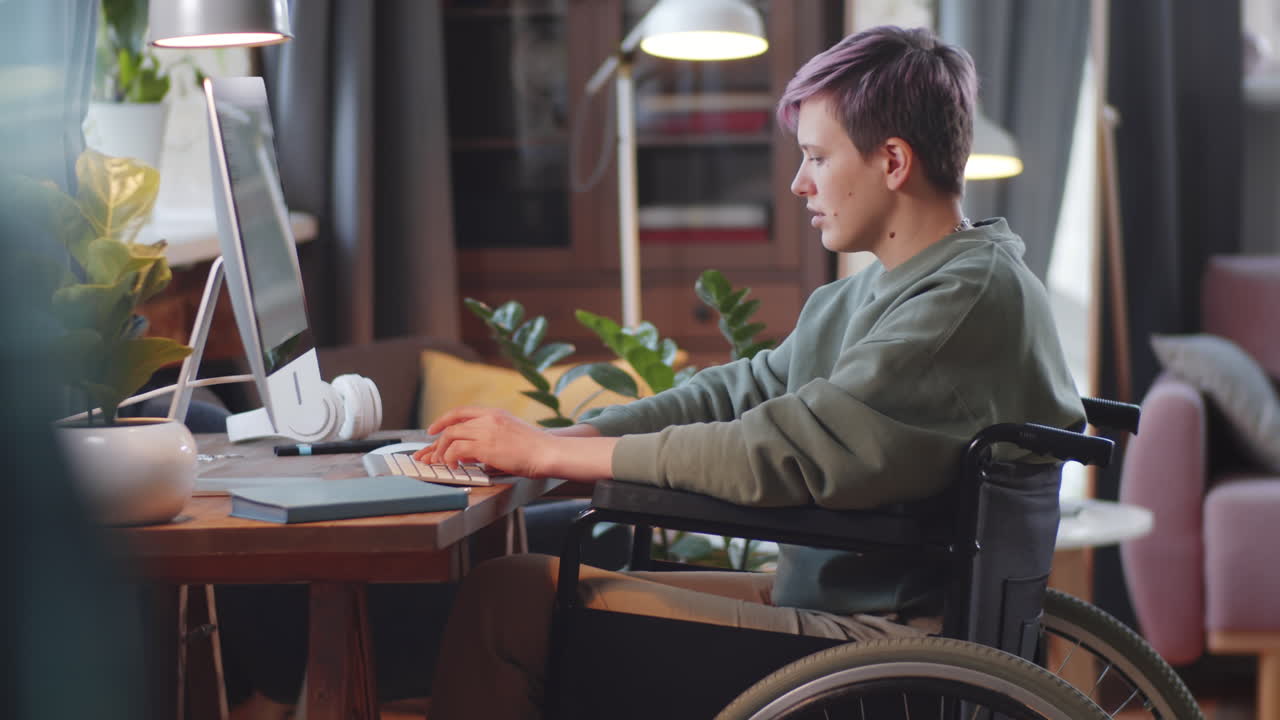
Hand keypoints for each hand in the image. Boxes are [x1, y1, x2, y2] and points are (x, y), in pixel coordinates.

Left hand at [415, 407, 554, 477]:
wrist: (547, 452)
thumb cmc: (535, 448)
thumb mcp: (511, 434)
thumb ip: (490, 437)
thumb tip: (470, 452)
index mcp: (494, 413)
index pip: (461, 412)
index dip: (443, 420)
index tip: (433, 429)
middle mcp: (487, 418)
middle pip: (451, 425)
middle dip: (436, 441)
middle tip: (429, 454)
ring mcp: (486, 430)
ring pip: (450, 436)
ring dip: (441, 451)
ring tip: (441, 463)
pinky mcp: (485, 446)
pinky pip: (456, 450)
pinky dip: (450, 458)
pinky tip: (453, 466)